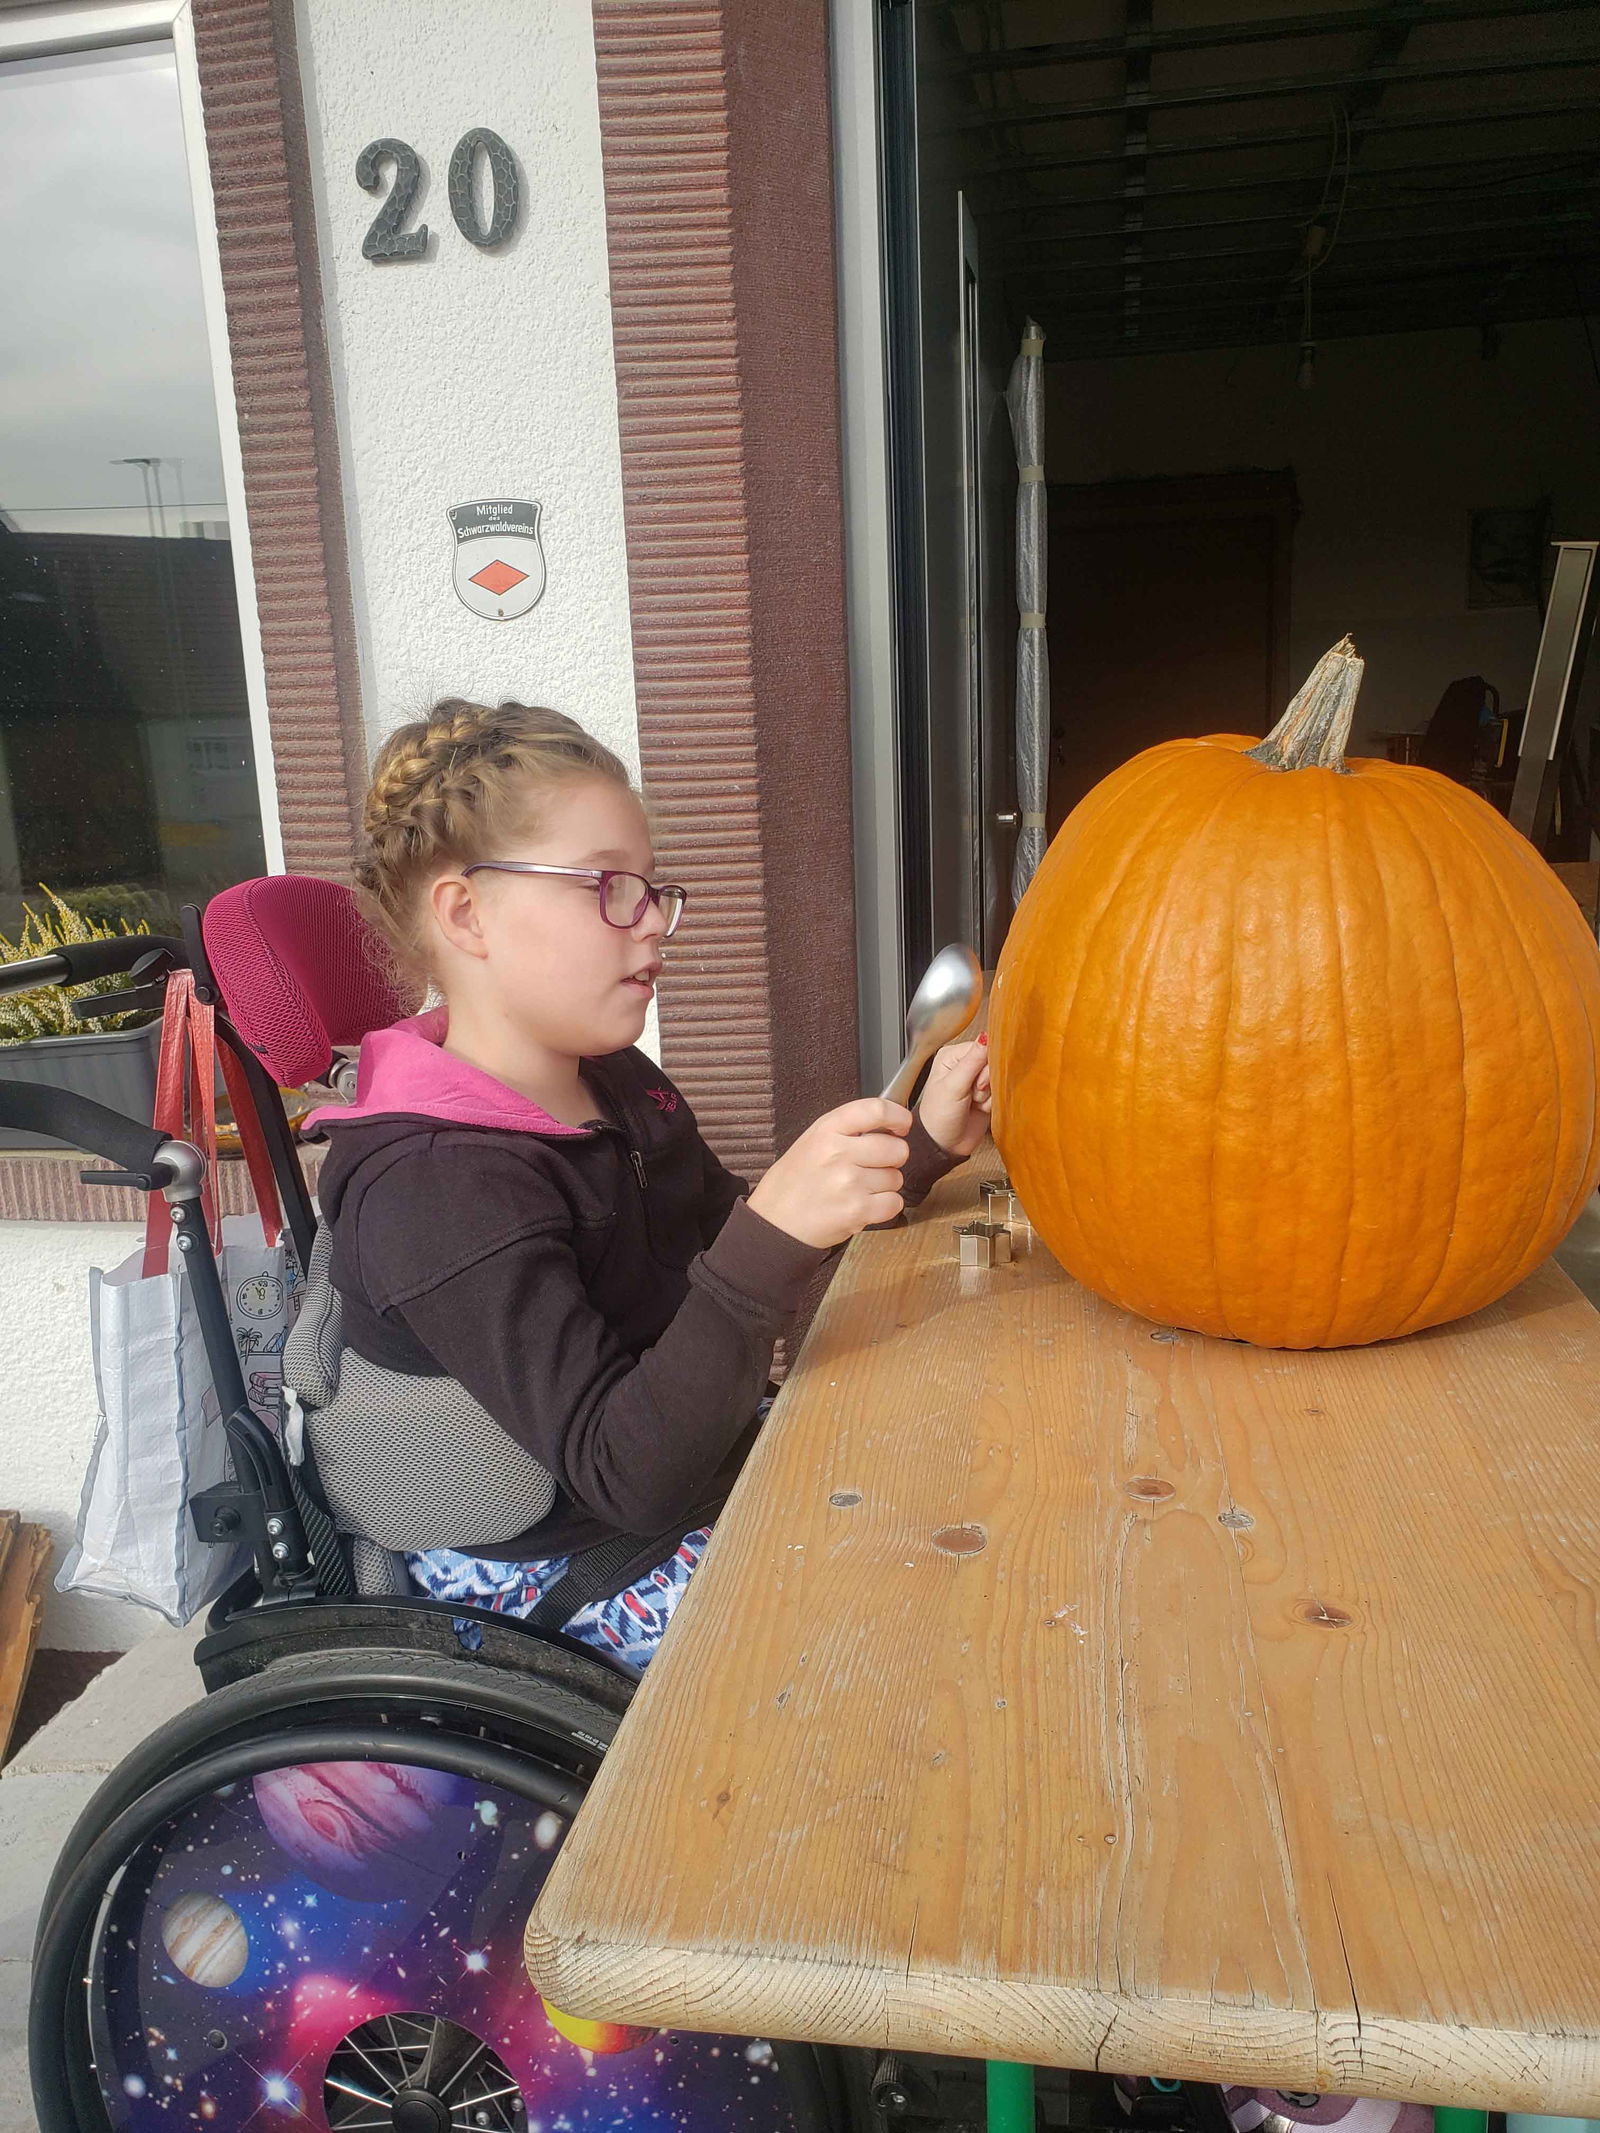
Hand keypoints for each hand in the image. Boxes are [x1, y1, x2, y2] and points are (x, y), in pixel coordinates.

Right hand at [748, 1097, 911, 1247]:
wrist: (774, 1224)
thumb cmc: (793, 1184)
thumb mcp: (810, 1142)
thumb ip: (846, 1131)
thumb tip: (887, 1127)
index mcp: (827, 1130)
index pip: (876, 1109)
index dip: (898, 1116)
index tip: (902, 1125)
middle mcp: (839, 1152)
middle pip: (896, 1148)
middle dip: (893, 1159)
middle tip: (873, 1167)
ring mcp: (849, 1182)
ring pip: (896, 1178)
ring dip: (885, 1186)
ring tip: (859, 1191)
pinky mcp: (857, 1211)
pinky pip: (895, 1203)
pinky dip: (885, 1207)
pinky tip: (864, 1206)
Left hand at [917, 1036, 992, 1158]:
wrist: (944, 1145)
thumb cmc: (938, 1116)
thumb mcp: (952, 1087)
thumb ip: (971, 1062)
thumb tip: (986, 1037)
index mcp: (953, 1055)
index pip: (982, 1048)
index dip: (984, 1066)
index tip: (976, 1082)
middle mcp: (966, 1064)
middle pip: (993, 1062)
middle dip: (987, 1082)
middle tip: (973, 1094)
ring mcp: (978, 1080)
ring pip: (999, 1078)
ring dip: (989, 1095)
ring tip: (974, 1103)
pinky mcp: (988, 1095)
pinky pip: (1001, 1092)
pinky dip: (993, 1103)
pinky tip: (980, 1109)